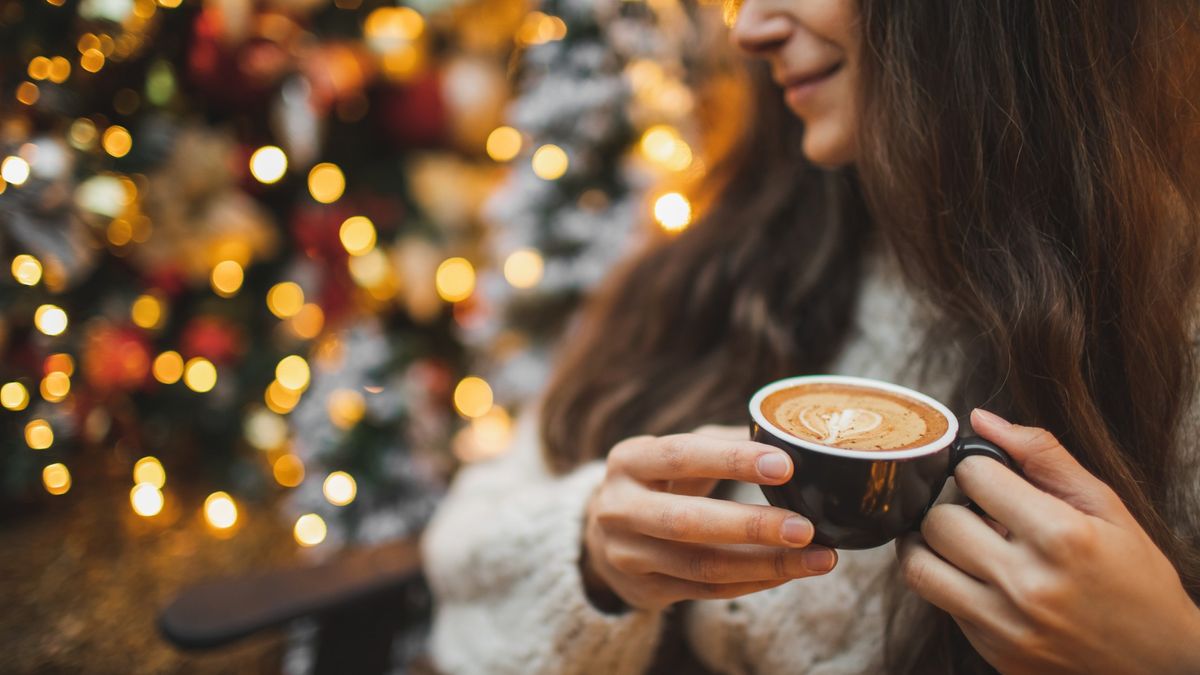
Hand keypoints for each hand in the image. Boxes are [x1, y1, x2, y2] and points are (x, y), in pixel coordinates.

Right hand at [582, 424, 836, 611]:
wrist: (601, 536)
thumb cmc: (656, 482)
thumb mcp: (672, 454)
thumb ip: (720, 443)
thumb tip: (788, 433)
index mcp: (629, 460)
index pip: (681, 456)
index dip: (732, 460)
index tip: (784, 465)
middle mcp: (619, 508)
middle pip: (687, 521)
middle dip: (752, 526)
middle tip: (806, 527)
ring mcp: (627, 554)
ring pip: (703, 565)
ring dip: (767, 564)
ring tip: (819, 557)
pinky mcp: (645, 590)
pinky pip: (708, 591)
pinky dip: (755, 582)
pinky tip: (792, 572)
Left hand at [898, 409, 1199, 673]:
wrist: (1160, 661)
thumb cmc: (1136, 577)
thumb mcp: (1106, 507)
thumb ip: (1043, 456)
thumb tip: (982, 420)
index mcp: (1061, 538)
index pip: (973, 476)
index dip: (977, 469)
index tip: (991, 479)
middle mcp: (1027, 585)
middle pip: (938, 522)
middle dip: (953, 508)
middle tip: (978, 513)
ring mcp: (1006, 625)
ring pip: (918, 568)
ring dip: (931, 547)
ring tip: (960, 540)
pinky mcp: (992, 652)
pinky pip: (941, 605)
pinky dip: (951, 584)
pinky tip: (982, 578)